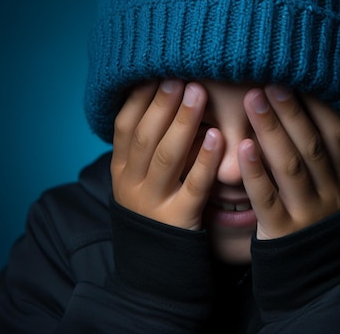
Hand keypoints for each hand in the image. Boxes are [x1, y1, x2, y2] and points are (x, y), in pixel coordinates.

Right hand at [110, 80, 223, 229]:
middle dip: (162, 103)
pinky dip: (204, 161)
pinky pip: (193, 187)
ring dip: (182, 122)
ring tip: (198, 94)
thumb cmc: (154, 208)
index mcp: (121, 170)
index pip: (124, 127)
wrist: (152, 268)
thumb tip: (164, 95)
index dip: (139, 99)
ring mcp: (153, 203)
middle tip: (181, 75)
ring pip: (166, 157)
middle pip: (145, 136)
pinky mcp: (178, 221)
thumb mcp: (139, 179)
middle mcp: (131, 184)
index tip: (157, 72)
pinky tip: (218, 137)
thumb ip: (147, 146)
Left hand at [239, 85, 339, 239]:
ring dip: (271, 130)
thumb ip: (329, 150)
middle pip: (312, 144)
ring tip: (253, 99)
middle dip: (289, 110)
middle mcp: (333, 192)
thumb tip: (313, 99)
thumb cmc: (321, 215)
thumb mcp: (338, 184)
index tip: (295, 77)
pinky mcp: (283, 231)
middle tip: (267, 80)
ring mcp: (309, 212)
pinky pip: (267, 198)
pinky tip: (243, 146)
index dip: (317, 104)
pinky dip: (256, 170)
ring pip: (291, 166)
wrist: (320, 274)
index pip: (337, 132)